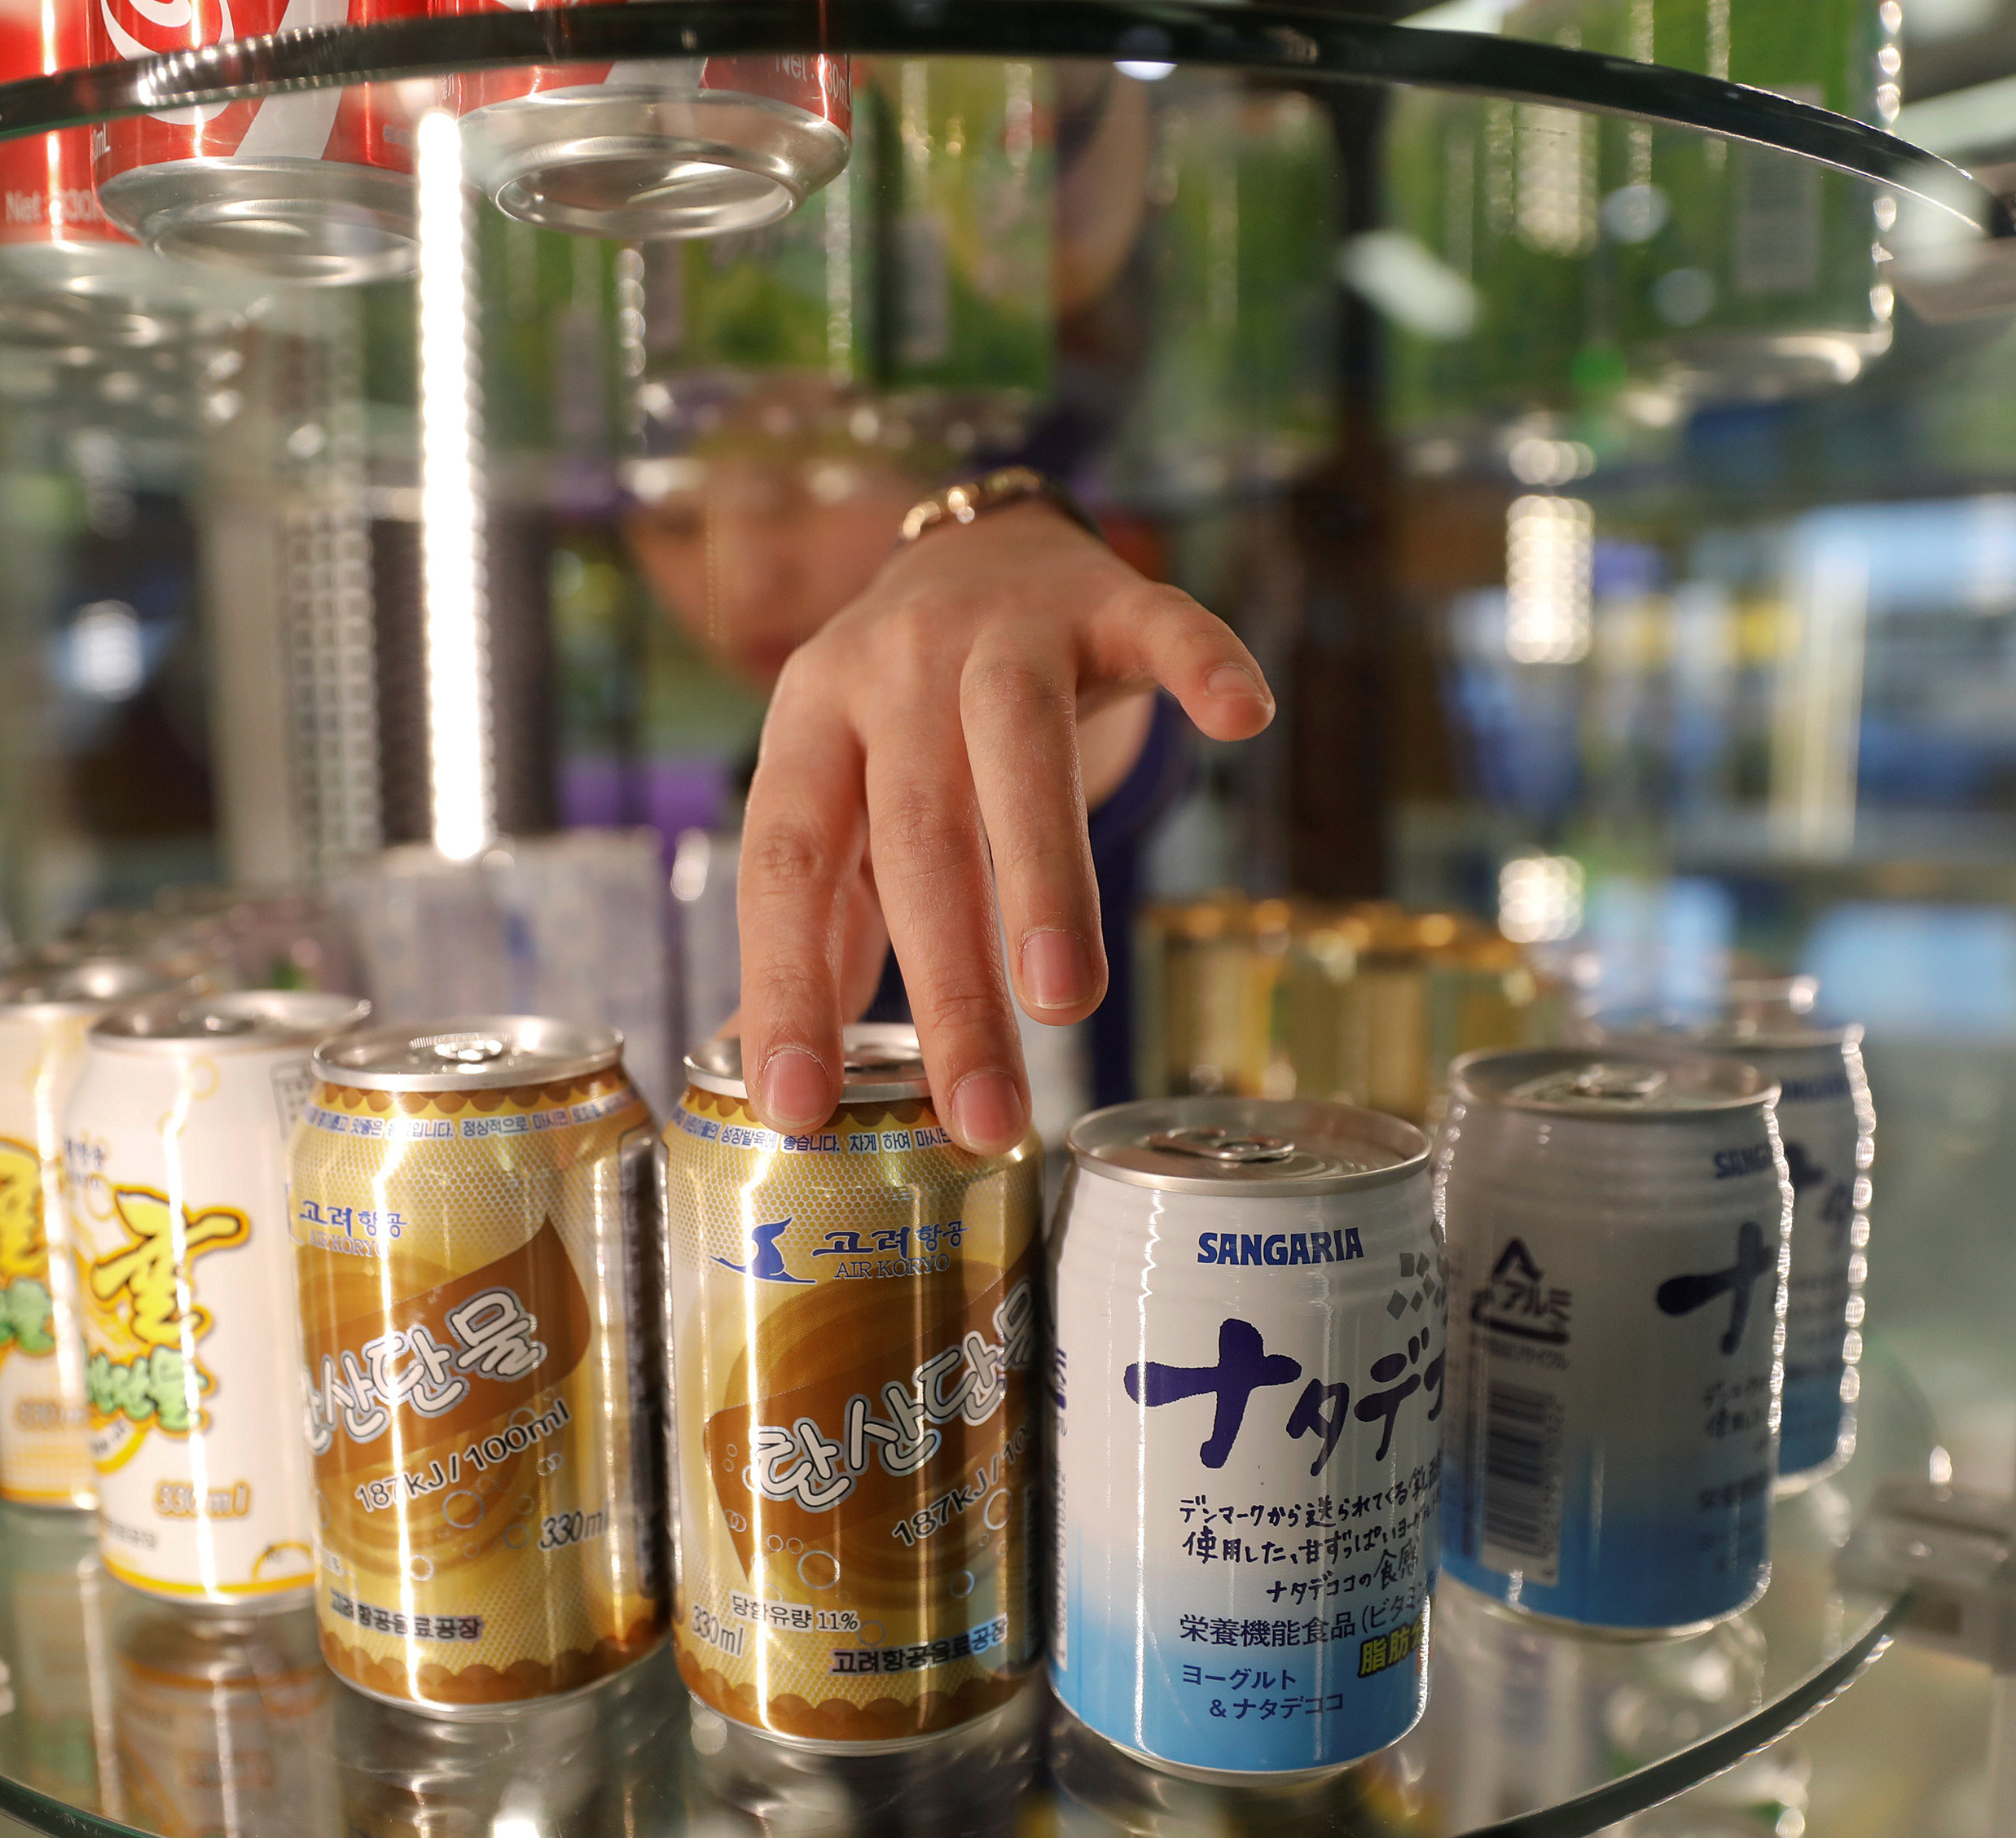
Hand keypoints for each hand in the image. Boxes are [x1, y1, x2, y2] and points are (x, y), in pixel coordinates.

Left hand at [737, 503, 1275, 1152]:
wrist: (980, 547)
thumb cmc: (904, 719)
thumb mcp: (841, 805)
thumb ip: (821, 932)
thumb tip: (774, 1093)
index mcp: (811, 726)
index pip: (786, 865)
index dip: (787, 985)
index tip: (801, 1107)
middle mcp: (894, 669)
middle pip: (918, 831)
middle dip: (951, 984)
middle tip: (984, 1112)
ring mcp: (1003, 627)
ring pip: (1019, 744)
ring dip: (1043, 873)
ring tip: (1064, 1004)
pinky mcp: (1108, 597)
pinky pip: (1162, 623)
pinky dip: (1202, 663)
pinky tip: (1241, 720)